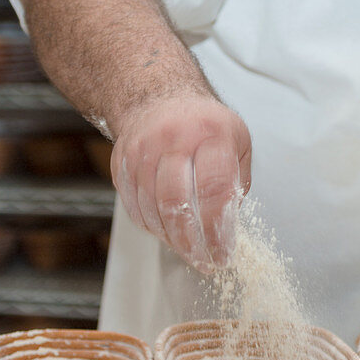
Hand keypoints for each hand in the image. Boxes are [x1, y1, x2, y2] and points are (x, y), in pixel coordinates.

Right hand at [110, 94, 251, 272]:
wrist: (157, 98)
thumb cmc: (203, 125)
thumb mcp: (237, 142)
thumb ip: (237, 182)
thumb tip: (230, 225)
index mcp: (210, 133)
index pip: (214, 190)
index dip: (218, 230)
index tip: (223, 252)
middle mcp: (173, 139)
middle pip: (177, 203)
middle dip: (192, 243)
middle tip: (205, 262)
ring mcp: (142, 151)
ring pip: (153, 210)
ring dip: (172, 239)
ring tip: (189, 251)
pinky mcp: (122, 164)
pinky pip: (135, 207)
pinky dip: (152, 227)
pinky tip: (168, 233)